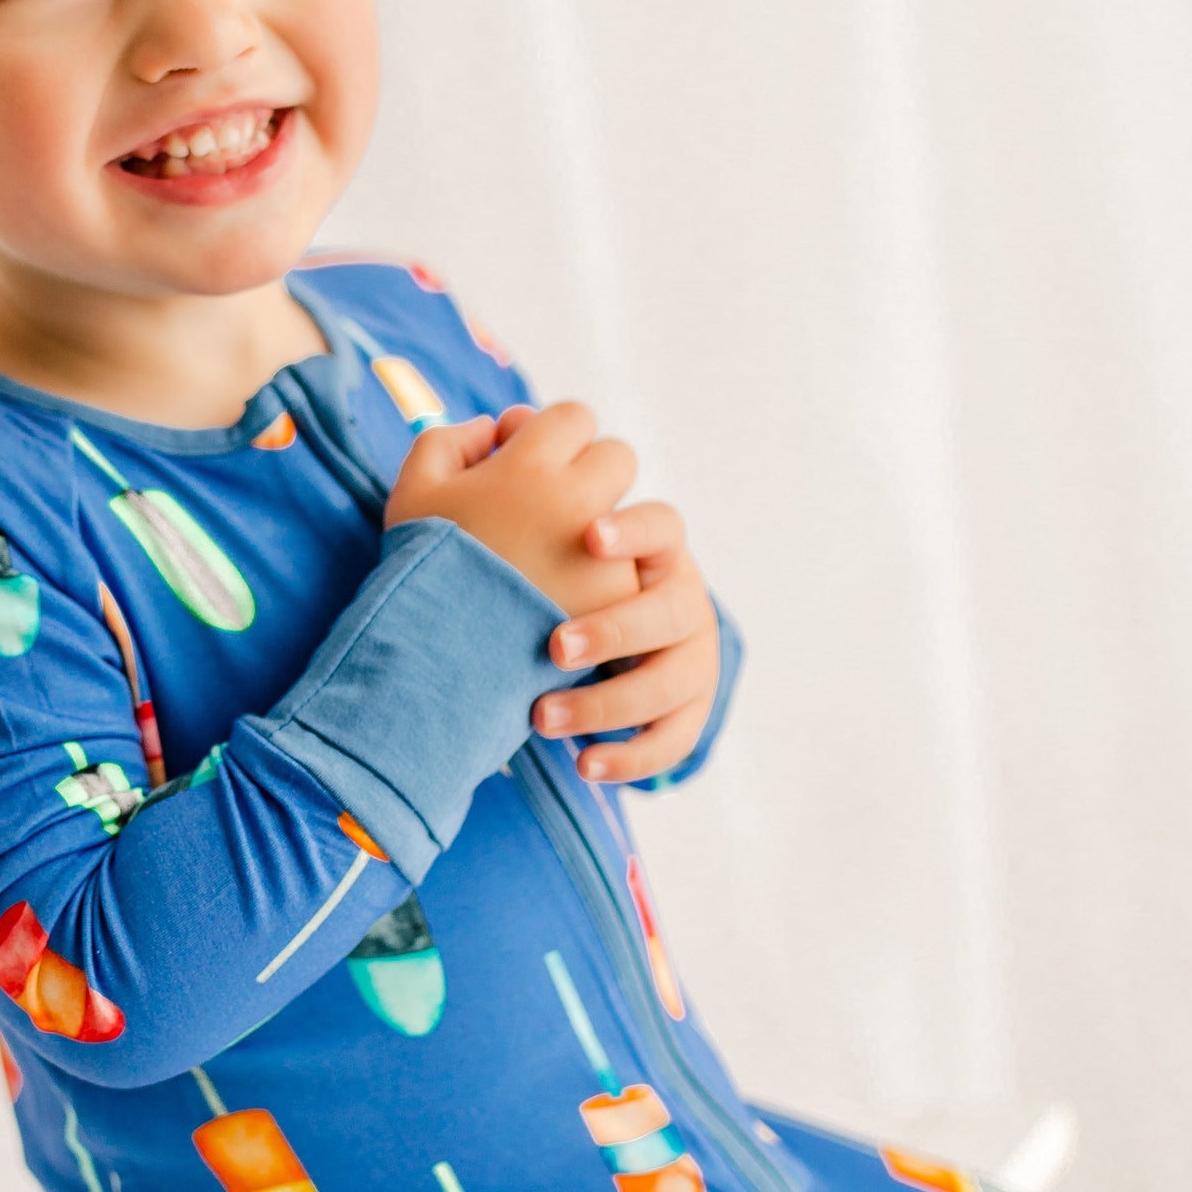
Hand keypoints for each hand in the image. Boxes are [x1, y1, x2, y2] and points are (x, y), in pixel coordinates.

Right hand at [383, 399, 641, 619]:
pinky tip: (566, 593)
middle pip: (617, 457)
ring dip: (605, 526)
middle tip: (553, 506)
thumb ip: (448, 440)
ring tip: (559, 555)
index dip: (552, 435)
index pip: (574, 418)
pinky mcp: (616, 603)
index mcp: (531, 466)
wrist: (437, 660)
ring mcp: (603, 555)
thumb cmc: (422, 570)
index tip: (528, 463)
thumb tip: (491, 429)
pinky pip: (629, 570)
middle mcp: (577, 502)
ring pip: (632, 517)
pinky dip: (606, 576)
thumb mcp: (414, 491)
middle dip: (590, 473)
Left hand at [530, 501, 719, 781]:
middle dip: (616, 630)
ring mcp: (691, 657)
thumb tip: (500, 425)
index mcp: (654, 549)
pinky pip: (673, 741)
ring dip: (608, 705)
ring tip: (542, 718)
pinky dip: (632, 758)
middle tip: (554, 648)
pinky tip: (584, 766)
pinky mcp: (686, 711)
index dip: (634, 532)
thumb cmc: (560, 571)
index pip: (663, 526)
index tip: (588, 539)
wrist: (609, 636)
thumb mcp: (551, 528)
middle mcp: (682, 600)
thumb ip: (528, 477)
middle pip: (674, 610)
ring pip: (671, 683)